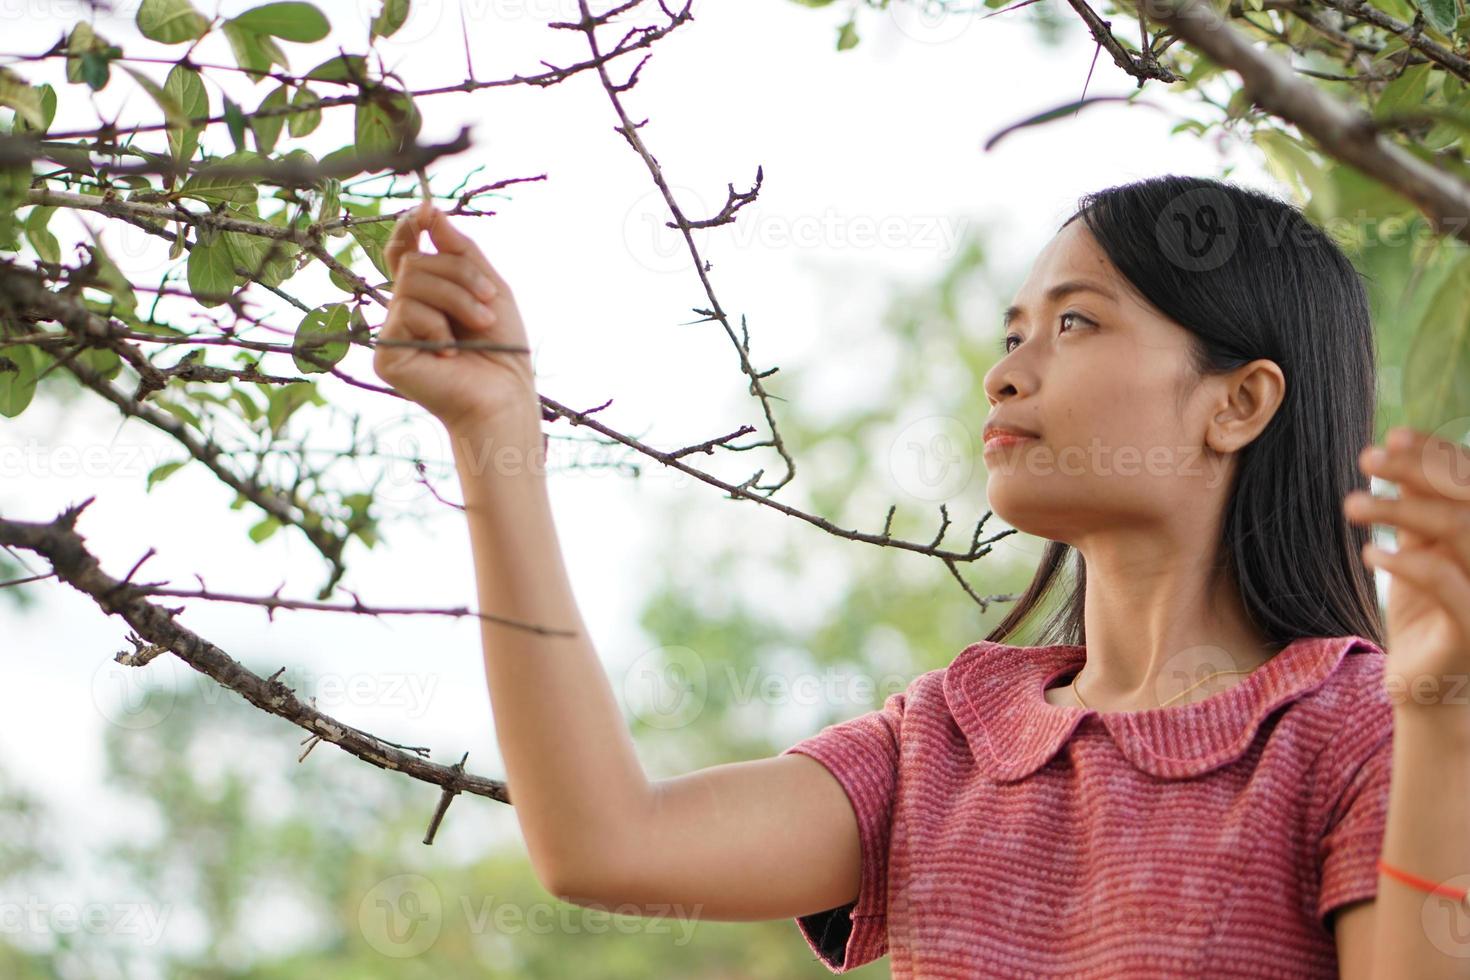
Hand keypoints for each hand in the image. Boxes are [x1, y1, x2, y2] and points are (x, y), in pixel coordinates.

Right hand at [373, 203, 538, 433]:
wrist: (505, 394)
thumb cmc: (502, 347)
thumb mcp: (490, 288)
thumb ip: (459, 251)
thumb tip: (428, 210)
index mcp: (427, 296)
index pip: (405, 252)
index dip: (409, 229)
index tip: (426, 212)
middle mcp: (404, 311)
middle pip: (416, 263)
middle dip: (459, 275)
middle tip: (489, 302)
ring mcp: (393, 333)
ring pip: (412, 283)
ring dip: (457, 300)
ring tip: (479, 328)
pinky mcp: (386, 354)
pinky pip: (406, 312)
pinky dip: (438, 327)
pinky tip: (449, 354)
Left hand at [1344, 425, 1469, 707]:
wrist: (1431, 688)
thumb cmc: (1426, 616)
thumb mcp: (1420, 553)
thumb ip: (1418, 510)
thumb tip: (1394, 450)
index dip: (1438, 455)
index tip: (1391, 436)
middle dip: (1418, 471)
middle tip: (1364, 459)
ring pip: (1461, 530)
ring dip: (1401, 508)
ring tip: (1350, 505)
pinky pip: (1447, 582)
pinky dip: (1406, 562)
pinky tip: (1371, 552)